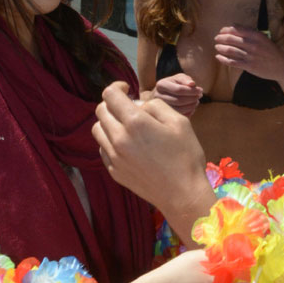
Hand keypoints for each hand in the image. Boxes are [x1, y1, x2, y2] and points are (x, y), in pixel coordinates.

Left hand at [93, 81, 211, 240]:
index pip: (110, 95)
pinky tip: (127, 145)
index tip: (126, 89)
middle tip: (128, 108)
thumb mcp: (180, 122)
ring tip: (126, 126)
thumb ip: (156, 106)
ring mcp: (113, 157)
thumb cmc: (185, 156)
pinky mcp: (114, 171)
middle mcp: (118, 138)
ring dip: (109, 122)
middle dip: (112, 104)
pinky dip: (110, 141)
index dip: (117, 87)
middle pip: (101, 111)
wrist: (182, 194)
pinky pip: (103, 149)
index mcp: (135, 123)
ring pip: (98, 130)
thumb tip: (140, 106)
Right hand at [151, 71, 202, 117]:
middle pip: (178, 101)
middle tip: (199, 97)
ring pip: (178, 110)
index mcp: (161, 85)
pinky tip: (192, 108)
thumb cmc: (174, 84)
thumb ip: (185, 79)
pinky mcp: (163, 116)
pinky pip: (178, 117)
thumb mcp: (179, 78)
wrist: (162, 94)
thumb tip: (192, 84)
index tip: (200, 90)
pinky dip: (188, 113)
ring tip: (196, 102)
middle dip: (192, 99)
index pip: (179, 90)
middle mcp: (157, 96)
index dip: (192, 91)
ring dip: (191, 106)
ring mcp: (159, 108)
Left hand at [214, 25, 283, 83]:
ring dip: (220, 48)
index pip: (237, 30)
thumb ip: (250, 32)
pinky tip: (218, 57)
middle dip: (221, 38)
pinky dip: (223, 59)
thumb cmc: (271, 51)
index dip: (226, 30)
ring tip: (217, 46)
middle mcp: (253, 44)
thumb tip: (234, 26)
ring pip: (230, 50)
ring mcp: (251, 56)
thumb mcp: (263, 38)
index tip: (221, 31)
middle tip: (216, 38)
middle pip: (231, 39)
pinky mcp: (249, 66)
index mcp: (256, 35)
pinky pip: (232, 62)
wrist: (281, 66)